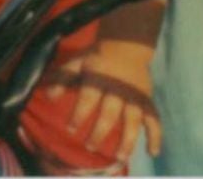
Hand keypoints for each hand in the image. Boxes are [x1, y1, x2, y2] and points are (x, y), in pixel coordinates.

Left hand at [46, 42, 161, 160]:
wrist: (127, 43)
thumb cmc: (98, 57)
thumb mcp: (78, 62)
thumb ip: (64, 78)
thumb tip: (47, 96)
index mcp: (100, 78)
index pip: (89, 98)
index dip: (80, 113)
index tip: (71, 129)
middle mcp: (119, 88)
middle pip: (110, 112)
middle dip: (100, 131)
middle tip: (91, 146)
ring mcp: (135, 96)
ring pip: (133, 119)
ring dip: (128, 139)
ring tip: (120, 158)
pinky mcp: (146, 99)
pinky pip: (153, 118)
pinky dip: (155, 134)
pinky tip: (152, 152)